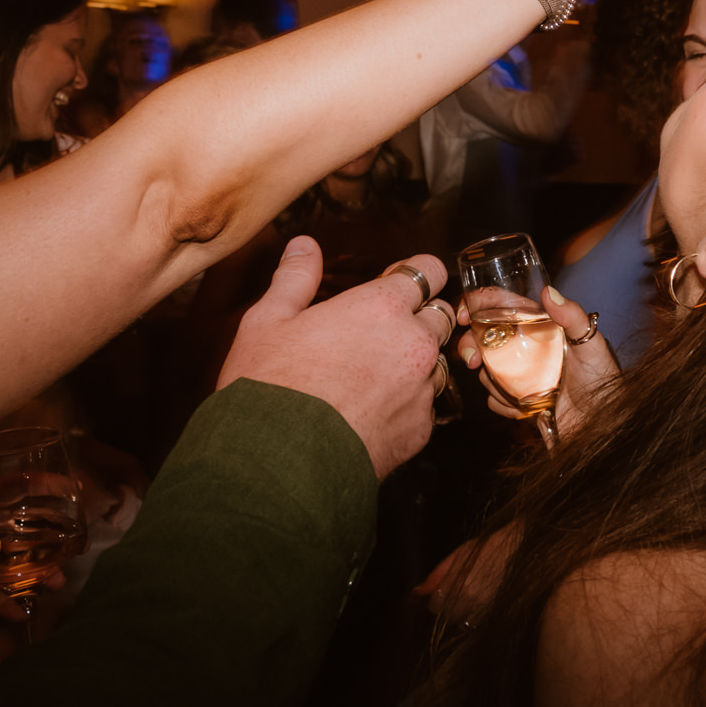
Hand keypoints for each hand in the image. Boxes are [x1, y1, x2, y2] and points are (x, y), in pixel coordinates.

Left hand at [0, 493, 68, 624]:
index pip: (10, 489)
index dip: (41, 484)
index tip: (71, 487)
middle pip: (22, 527)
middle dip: (53, 535)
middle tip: (78, 545)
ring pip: (13, 562)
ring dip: (38, 573)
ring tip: (58, 583)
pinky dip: (3, 604)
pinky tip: (19, 614)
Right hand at [218, 237, 452, 479]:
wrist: (278, 462)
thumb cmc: (269, 386)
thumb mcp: (268, 320)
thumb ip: (295, 277)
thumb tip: (304, 244)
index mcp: (381, 306)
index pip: (429, 270)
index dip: (415, 274)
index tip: (397, 283)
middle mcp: (413, 342)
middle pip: (437, 316)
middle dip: (416, 318)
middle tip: (374, 334)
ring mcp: (422, 388)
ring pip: (434, 364)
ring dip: (413, 364)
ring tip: (367, 378)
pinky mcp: (420, 430)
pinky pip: (424, 407)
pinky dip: (404, 406)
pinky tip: (368, 413)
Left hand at [416, 522, 523, 626]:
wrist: (523, 547)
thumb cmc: (491, 547)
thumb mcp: (461, 554)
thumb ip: (437, 575)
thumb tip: (416, 594)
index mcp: (460, 585)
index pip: (434, 605)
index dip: (439, 595)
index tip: (447, 586)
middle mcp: (472, 602)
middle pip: (447, 616)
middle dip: (450, 604)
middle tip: (464, 587)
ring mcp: (487, 612)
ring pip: (462, 623)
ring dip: (464, 613)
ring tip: (477, 593)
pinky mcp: (498, 617)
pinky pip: (478, 625)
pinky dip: (478, 617)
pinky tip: (486, 600)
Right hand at [456, 283, 617, 434]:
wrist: (602, 428)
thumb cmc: (603, 383)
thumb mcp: (592, 346)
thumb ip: (572, 317)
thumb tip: (548, 291)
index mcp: (540, 326)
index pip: (502, 305)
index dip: (478, 304)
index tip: (465, 315)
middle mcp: (526, 347)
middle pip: (484, 336)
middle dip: (471, 346)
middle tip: (473, 360)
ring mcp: (519, 373)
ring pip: (486, 369)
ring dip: (492, 381)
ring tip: (515, 392)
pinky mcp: (516, 399)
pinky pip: (493, 398)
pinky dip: (502, 404)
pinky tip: (523, 409)